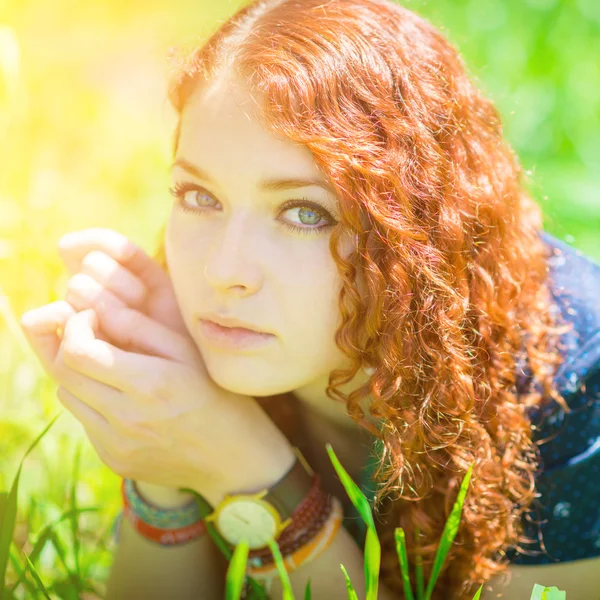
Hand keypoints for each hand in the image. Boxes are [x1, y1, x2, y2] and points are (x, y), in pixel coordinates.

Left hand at [20, 229, 293, 507]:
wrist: (234, 458)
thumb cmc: (217, 394)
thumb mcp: (189, 351)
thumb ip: (142, 327)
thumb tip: (98, 308)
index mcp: (149, 383)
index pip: (78, 351)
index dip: (75, 326)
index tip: (92, 316)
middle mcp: (127, 418)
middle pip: (64, 374)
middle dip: (69, 345)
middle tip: (91, 334)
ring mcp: (117, 444)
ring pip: (68, 397)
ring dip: (78, 374)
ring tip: (109, 366)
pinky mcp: (114, 460)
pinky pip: (85, 422)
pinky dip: (93, 402)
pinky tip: (123, 397)